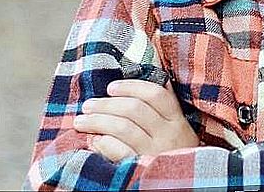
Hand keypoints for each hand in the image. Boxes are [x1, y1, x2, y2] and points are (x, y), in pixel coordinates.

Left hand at [74, 79, 198, 160]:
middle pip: (134, 109)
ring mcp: (155, 152)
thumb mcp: (178, 131)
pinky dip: (103, 143)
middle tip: (88, 105)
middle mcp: (168, 135)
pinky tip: (94, 141)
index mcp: (177, 122)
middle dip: (106, 104)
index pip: (155, 95)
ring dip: (97, 121)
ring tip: (81, 121)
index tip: (111, 87)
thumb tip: (150, 82)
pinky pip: (118, 150)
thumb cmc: (175, 154)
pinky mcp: (142, 168)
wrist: (181, 186)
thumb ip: (166, 109)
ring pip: (123, 127)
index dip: (131, 87)